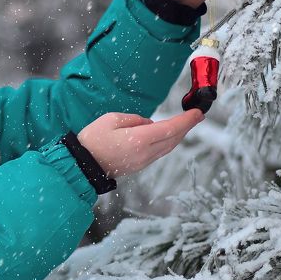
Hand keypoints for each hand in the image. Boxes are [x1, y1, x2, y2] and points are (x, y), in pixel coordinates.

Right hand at [77, 110, 202, 177]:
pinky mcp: (138, 165)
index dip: (186, 121)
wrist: (82, 166)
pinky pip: (158, 152)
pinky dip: (167, 142)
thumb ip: (134, 119)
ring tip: (185, 124)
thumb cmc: (92, 140)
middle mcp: (145, 153)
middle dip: (186, 127)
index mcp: (139, 139)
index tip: (198, 113)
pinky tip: (167, 135)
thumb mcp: (111, 119)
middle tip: (197, 116)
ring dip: (178, 135)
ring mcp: (142, 162)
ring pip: (167, 148)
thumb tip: (148, 123)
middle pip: (173, 140)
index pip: (170, 129)